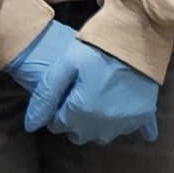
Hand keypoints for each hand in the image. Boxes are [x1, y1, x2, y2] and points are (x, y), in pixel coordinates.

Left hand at [7, 24, 161, 146]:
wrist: (136, 36)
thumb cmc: (96, 47)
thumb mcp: (64, 64)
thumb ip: (45, 96)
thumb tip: (30, 126)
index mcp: (81, 111)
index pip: (58, 125)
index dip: (56, 110)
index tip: (62, 95)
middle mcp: (103, 123)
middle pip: (79, 134)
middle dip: (73, 120)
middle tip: (76, 97)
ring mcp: (125, 122)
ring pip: (102, 136)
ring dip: (94, 124)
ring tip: (94, 101)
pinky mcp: (143, 116)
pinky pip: (130, 131)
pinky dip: (122, 125)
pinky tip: (119, 116)